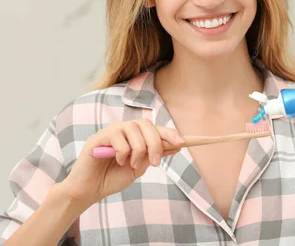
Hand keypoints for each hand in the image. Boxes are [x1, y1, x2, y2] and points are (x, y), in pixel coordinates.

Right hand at [62, 119, 184, 205]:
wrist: (90, 191)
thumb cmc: (112, 178)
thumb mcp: (139, 167)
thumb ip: (153, 155)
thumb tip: (176, 146)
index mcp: (135, 136)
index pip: (155, 128)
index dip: (169, 133)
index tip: (182, 143)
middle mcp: (123, 129)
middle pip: (146, 125)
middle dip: (155, 143)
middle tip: (155, 163)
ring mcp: (111, 131)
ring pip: (134, 130)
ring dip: (138, 150)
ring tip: (132, 165)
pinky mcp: (98, 138)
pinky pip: (118, 137)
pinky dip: (123, 152)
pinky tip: (117, 161)